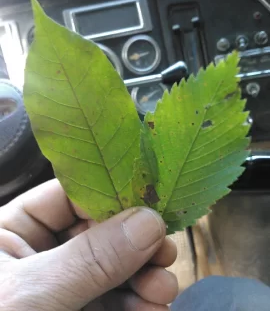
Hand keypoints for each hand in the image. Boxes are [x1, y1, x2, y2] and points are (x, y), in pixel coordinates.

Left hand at [0, 179, 177, 309]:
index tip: (149, 208)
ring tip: (164, 288)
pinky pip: (112, 300)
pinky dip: (137, 303)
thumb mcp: (31, 294)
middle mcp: (39, 255)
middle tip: (165, 252)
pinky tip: (155, 307)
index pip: (67, 198)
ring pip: (110, 268)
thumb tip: (148, 221)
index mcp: (12, 232)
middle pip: (97, 233)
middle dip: (134, 244)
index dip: (109, 198)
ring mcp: (61, 286)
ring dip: (142, 276)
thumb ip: (90, 259)